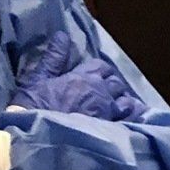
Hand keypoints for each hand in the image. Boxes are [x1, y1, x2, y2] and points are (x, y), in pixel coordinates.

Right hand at [15, 35, 143, 120]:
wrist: (38, 134)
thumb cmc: (35, 104)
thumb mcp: (39, 76)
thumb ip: (54, 57)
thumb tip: (62, 35)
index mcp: (86, 77)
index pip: (103, 66)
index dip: (101, 70)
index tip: (96, 75)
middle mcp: (102, 92)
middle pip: (117, 83)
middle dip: (113, 85)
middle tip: (107, 92)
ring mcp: (110, 112)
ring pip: (128, 102)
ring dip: (124, 101)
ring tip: (118, 106)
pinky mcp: (113, 130)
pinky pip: (132, 120)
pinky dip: (134, 117)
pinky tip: (132, 119)